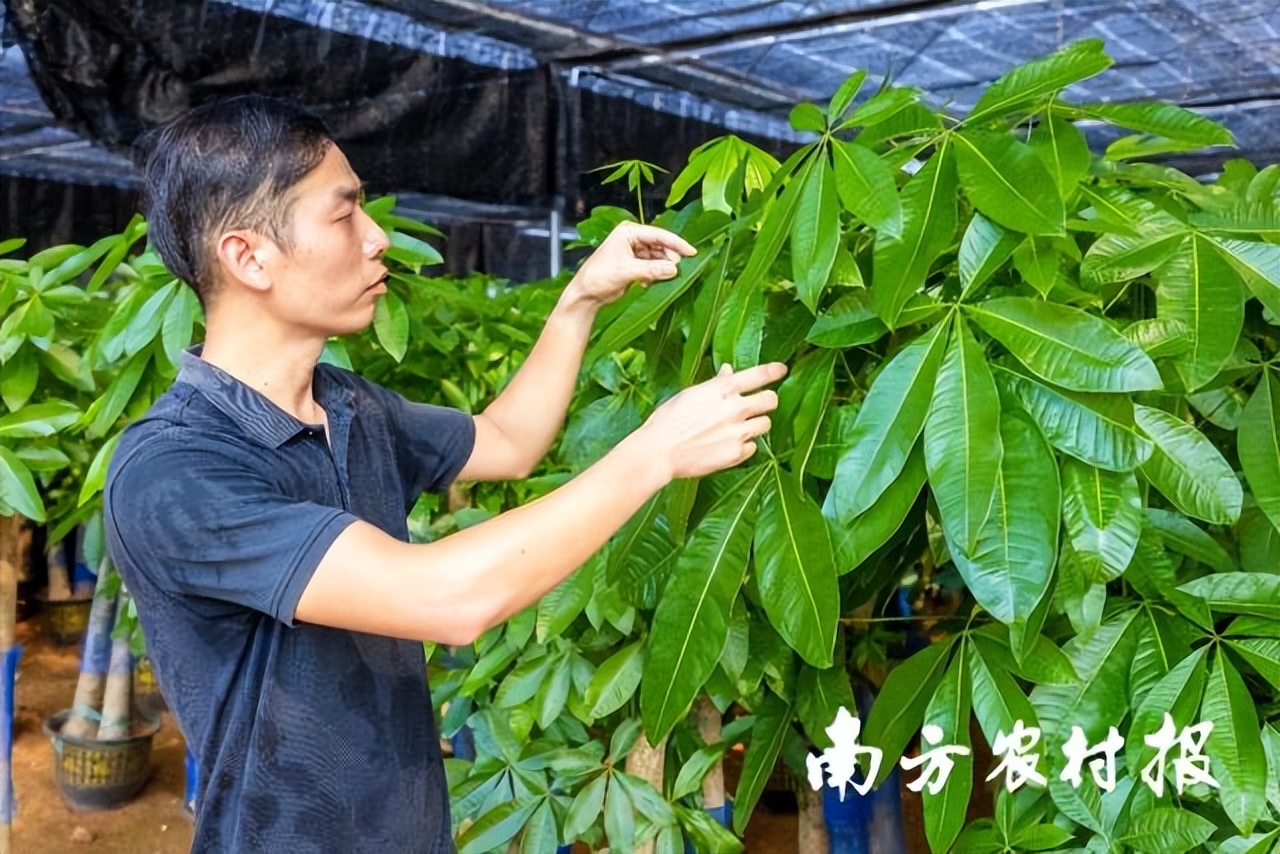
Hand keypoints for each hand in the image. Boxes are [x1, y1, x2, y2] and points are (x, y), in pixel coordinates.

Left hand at [567, 222, 696, 306]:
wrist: (586, 294)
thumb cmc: (600, 276)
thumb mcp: (628, 271)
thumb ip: (652, 269)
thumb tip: (674, 269)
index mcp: (628, 232)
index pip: (658, 235)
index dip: (676, 243)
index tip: (692, 252)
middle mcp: (632, 238)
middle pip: (659, 245)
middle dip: (670, 257)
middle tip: (681, 270)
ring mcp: (633, 251)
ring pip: (657, 257)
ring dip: (663, 267)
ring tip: (669, 277)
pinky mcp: (634, 265)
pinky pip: (652, 266)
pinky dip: (655, 273)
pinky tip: (652, 283)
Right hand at [635, 362, 787, 480]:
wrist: (659, 452)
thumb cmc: (668, 420)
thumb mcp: (690, 394)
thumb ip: (715, 384)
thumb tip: (729, 371)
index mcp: (722, 389)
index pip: (759, 374)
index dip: (774, 371)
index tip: (782, 370)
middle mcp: (735, 408)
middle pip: (771, 400)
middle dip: (767, 400)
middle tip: (760, 405)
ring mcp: (738, 432)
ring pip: (766, 424)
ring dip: (757, 424)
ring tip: (741, 428)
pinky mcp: (737, 453)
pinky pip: (753, 447)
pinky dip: (745, 445)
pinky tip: (729, 445)